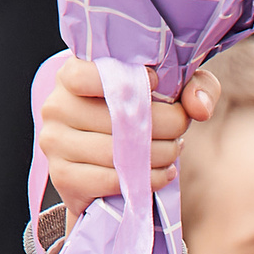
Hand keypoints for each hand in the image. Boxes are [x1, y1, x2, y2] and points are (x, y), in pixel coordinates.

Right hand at [38, 58, 221, 228]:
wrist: (106, 168)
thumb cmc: (137, 117)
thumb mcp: (169, 91)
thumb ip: (194, 86)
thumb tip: (197, 108)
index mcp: (71, 75)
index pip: (87, 74)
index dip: (128, 80)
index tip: (158, 83)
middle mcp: (57, 106)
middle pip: (117, 115)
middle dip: (165, 124)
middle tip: (181, 129)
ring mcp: (55, 142)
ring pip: (118, 151)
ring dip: (160, 154)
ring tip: (174, 151)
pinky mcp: (63, 176)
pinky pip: (112, 180)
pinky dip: (146, 179)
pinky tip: (163, 173)